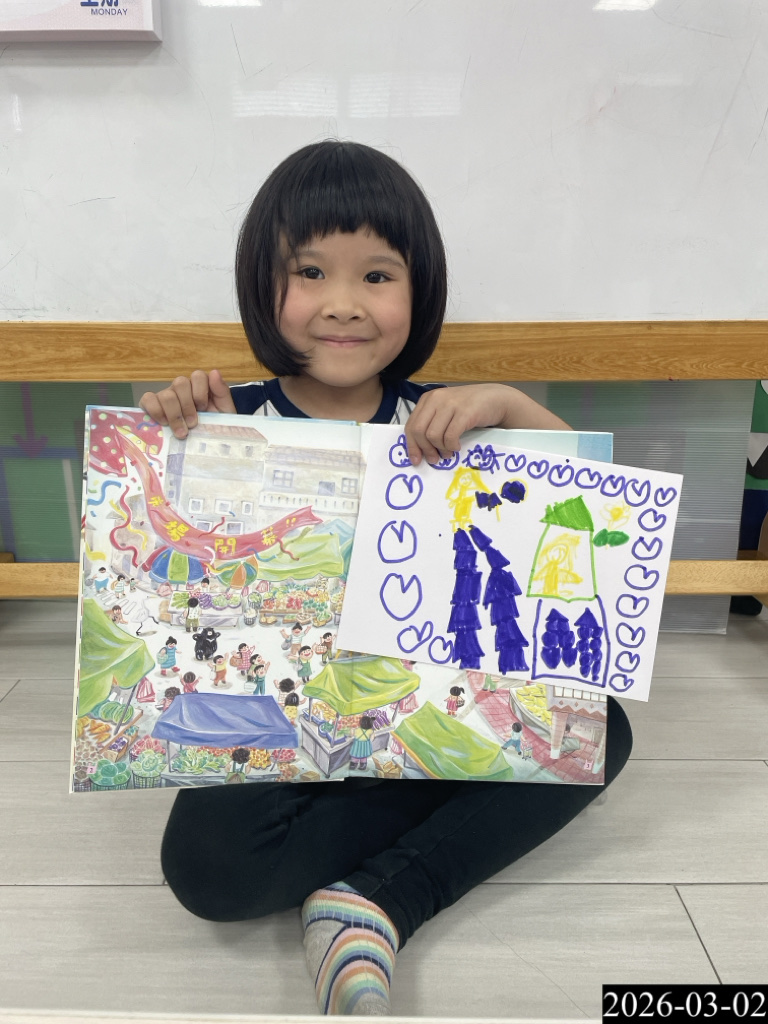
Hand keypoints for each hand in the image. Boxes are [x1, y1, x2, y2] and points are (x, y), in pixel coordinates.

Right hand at [139, 369, 235, 438]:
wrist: (205, 445)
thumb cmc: (214, 427)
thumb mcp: (224, 412)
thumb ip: (221, 392)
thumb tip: (214, 372)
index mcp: (199, 386)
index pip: (197, 376)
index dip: (200, 392)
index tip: (204, 409)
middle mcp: (182, 388)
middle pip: (180, 383)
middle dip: (187, 406)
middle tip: (192, 425)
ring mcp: (166, 395)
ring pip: (165, 394)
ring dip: (173, 414)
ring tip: (181, 432)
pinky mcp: (152, 405)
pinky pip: (147, 399)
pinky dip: (155, 411)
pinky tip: (164, 424)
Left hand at [404, 384, 570, 464]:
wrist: (496, 399)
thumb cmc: (469, 408)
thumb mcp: (445, 411)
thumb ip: (432, 423)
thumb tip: (419, 449)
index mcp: (428, 399)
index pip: (411, 425)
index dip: (412, 445)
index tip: (416, 460)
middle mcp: (436, 399)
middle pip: (419, 431)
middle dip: (425, 449)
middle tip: (434, 459)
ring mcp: (450, 404)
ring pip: (433, 436)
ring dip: (441, 449)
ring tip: (448, 452)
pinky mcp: (464, 412)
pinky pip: (450, 436)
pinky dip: (452, 446)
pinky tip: (457, 446)